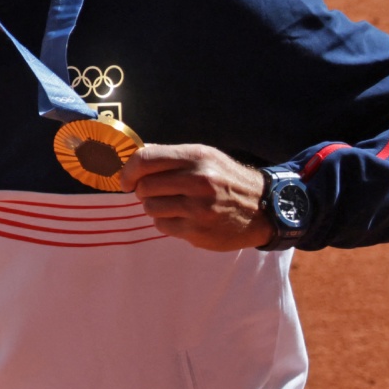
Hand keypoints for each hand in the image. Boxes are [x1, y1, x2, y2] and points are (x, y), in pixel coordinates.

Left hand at [119, 144, 271, 251]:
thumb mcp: (206, 157)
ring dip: (155, 207)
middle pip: (144, 187)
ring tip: (173, 204)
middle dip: (143, 191)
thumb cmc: (228, 179)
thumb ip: (171, 156)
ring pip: (150, 208)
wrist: (262, 208)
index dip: (129, 170)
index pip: (146, 159)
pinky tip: (182, 217)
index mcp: (197, 157)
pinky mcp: (197, 231)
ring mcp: (197, 208)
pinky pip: (162, 226)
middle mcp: (197, 180)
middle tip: (155, 192)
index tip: (126, 180)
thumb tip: (136, 157)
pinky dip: (166, 222)